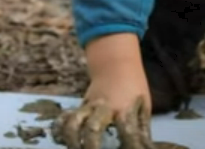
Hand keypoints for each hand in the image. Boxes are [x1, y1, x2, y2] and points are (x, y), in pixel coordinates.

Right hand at [54, 34, 154, 148]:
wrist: (116, 64)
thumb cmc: (133, 88)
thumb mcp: (144, 106)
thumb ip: (142, 128)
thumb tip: (144, 148)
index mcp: (125, 109)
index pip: (126, 130)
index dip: (128, 143)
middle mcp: (105, 109)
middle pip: (93, 128)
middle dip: (91, 145)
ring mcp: (89, 107)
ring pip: (74, 122)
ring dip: (72, 138)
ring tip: (74, 148)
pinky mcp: (80, 107)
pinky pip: (65, 118)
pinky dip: (60, 129)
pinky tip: (61, 140)